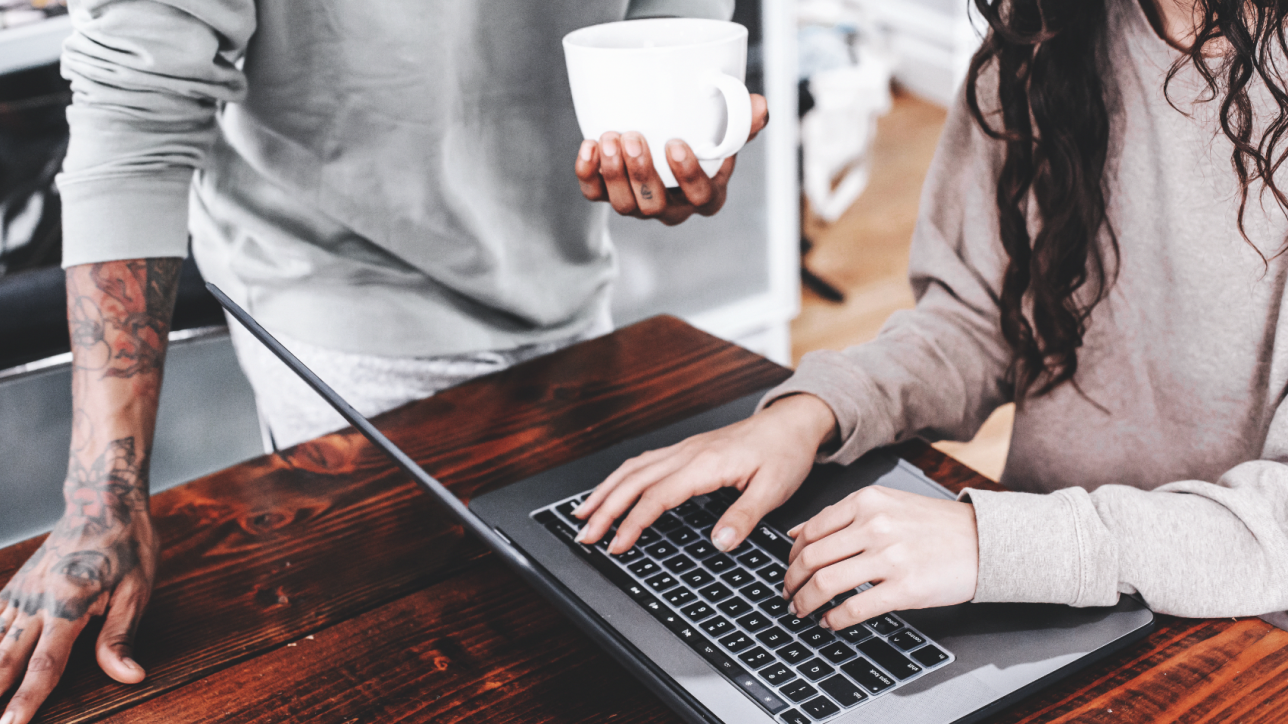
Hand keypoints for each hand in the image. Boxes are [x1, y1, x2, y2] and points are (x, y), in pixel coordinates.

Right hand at [0, 470, 158, 723]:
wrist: (103, 500)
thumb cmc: (127, 544)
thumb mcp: (138, 589)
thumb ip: (121, 636)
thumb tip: (130, 676)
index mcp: (69, 604)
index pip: (45, 665)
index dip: (27, 700)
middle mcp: (37, 601)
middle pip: (5, 659)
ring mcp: (21, 592)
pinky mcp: (16, 586)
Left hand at [574, 93, 768, 225]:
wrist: (665, 137)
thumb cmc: (702, 139)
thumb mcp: (726, 130)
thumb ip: (743, 120)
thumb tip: (758, 106)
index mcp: (705, 194)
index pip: (702, 198)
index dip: (688, 176)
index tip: (676, 144)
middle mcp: (671, 206)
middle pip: (655, 206)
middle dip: (641, 173)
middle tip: (633, 137)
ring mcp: (639, 205)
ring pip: (624, 205)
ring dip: (614, 173)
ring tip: (610, 137)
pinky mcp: (610, 195)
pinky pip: (595, 195)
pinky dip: (587, 174)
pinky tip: (588, 147)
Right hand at [574, 394, 836, 553]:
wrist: (792, 422)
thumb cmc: (784, 452)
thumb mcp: (774, 490)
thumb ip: (744, 517)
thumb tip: (719, 543)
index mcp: (705, 464)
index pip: (657, 496)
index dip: (632, 522)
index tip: (616, 546)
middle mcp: (687, 453)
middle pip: (633, 481)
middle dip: (604, 508)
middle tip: (584, 535)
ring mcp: (684, 449)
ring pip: (632, 469)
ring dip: (605, 491)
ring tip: (583, 513)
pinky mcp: (686, 450)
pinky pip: (643, 462)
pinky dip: (620, 477)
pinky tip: (612, 488)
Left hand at [782, 486, 977, 630]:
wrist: (984, 540)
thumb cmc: (934, 525)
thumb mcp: (886, 504)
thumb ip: (841, 517)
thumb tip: (795, 534)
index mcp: (866, 502)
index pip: (810, 531)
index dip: (791, 557)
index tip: (788, 569)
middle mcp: (874, 525)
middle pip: (811, 559)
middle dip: (791, 582)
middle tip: (788, 594)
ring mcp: (890, 557)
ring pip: (826, 583)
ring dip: (805, 602)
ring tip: (802, 611)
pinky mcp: (905, 588)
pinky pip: (854, 608)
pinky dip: (834, 619)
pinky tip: (830, 623)